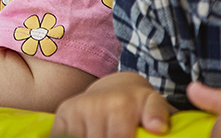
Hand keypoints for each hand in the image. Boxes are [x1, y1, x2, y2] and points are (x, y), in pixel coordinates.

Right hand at [51, 72, 170, 137]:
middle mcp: (95, 105)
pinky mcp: (63, 113)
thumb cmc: (136, 102)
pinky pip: (64, 136)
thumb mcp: (153, 103)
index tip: (126, 136)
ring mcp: (76, 109)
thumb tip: (157, 127)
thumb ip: (158, 114)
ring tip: (104, 133)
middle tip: (114, 133)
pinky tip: (87, 134)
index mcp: (120, 105)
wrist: (114, 87)